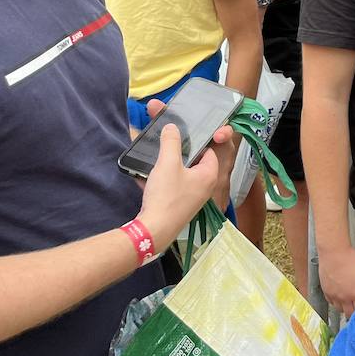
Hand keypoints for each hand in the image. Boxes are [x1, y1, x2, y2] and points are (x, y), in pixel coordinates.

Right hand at [137, 119, 234, 250]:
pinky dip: (161, 182)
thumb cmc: (166, 195)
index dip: (196, 142)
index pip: (209, 151)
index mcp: (209, 175)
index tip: (181, 136)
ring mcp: (192, 199)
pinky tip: (145, 178)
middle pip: (193, 163)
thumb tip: (172, 126)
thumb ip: (171, 142)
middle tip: (165, 146)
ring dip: (167, 168)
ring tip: (153, 160)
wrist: (154, 230)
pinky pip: (171, 188)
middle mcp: (205, 188)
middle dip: (178, 154)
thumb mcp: (168, 162)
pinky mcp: (178, 207)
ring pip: (180, 176)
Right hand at [318, 244, 354, 318]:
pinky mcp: (326, 292)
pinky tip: (341, 294)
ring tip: (350, 299)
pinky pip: (332, 303)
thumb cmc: (352, 260)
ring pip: (340, 310)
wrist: (334, 252)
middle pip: (350, 314)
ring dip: (346, 307)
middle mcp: (344, 298)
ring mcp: (333, 296)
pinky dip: (337, 302)